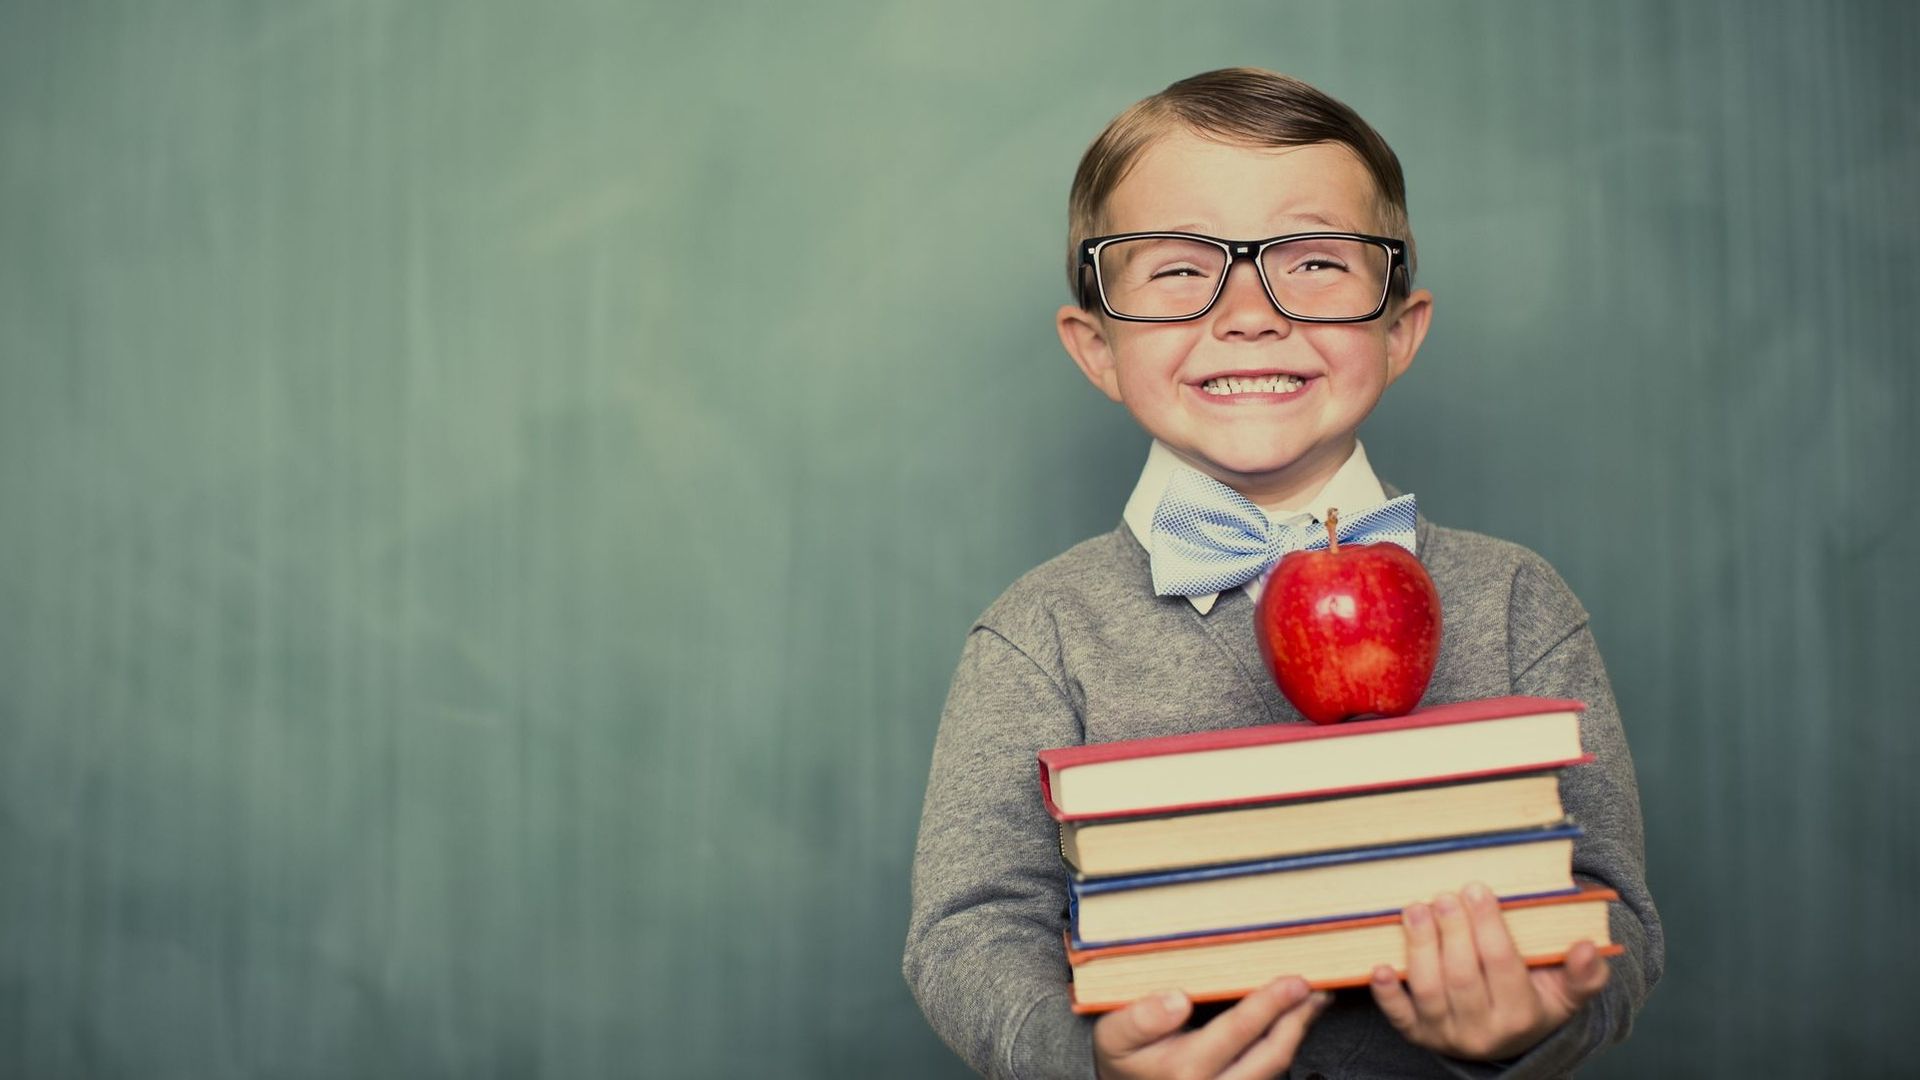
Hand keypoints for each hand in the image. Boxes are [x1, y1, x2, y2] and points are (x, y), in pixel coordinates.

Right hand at [1094, 976, 1331, 1079]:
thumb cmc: (1123, 1059)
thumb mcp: (1113, 1035)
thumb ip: (1140, 1018)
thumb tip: (1178, 999)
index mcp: (1185, 1070)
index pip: (1239, 1031)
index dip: (1271, 1004)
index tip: (1294, 980)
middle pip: (1271, 1054)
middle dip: (1297, 1017)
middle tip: (1315, 985)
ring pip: (1275, 1067)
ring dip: (1297, 1031)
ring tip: (1312, 999)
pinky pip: (1267, 1073)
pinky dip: (1283, 1044)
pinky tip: (1291, 1021)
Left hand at [1368, 882, 1609, 1061]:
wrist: (1506, 1039)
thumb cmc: (1535, 1000)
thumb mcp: (1567, 992)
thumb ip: (1584, 973)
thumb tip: (1588, 947)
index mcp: (1522, 1016)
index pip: (1501, 964)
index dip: (1487, 925)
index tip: (1477, 889)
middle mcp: (1482, 1031)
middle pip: (1461, 976)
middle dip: (1451, 931)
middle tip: (1444, 896)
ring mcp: (1445, 1034)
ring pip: (1428, 990)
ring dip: (1418, 947)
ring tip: (1415, 910)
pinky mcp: (1417, 1034)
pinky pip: (1397, 1017)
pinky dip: (1385, 993)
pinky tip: (1379, 966)